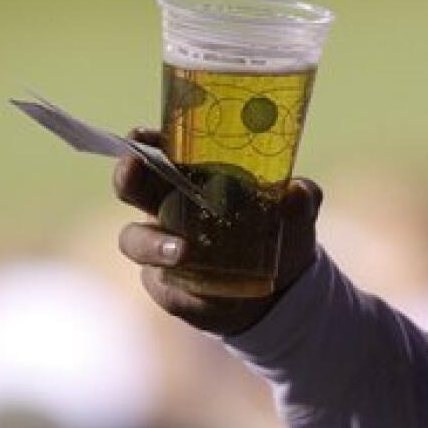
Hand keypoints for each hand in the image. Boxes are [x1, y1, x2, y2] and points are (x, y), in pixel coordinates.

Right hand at [114, 129, 323, 335]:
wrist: (279, 288)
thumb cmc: (280, 232)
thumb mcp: (298, 212)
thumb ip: (301, 198)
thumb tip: (297, 192)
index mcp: (194, 173)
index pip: (161, 147)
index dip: (146, 139)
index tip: (144, 134)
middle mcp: (167, 202)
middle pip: (131, 183)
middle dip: (126, 174)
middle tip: (133, 169)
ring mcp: (160, 242)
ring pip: (134, 238)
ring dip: (153, 242)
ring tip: (184, 253)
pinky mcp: (163, 282)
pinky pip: (158, 282)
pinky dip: (179, 287)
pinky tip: (203, 293)